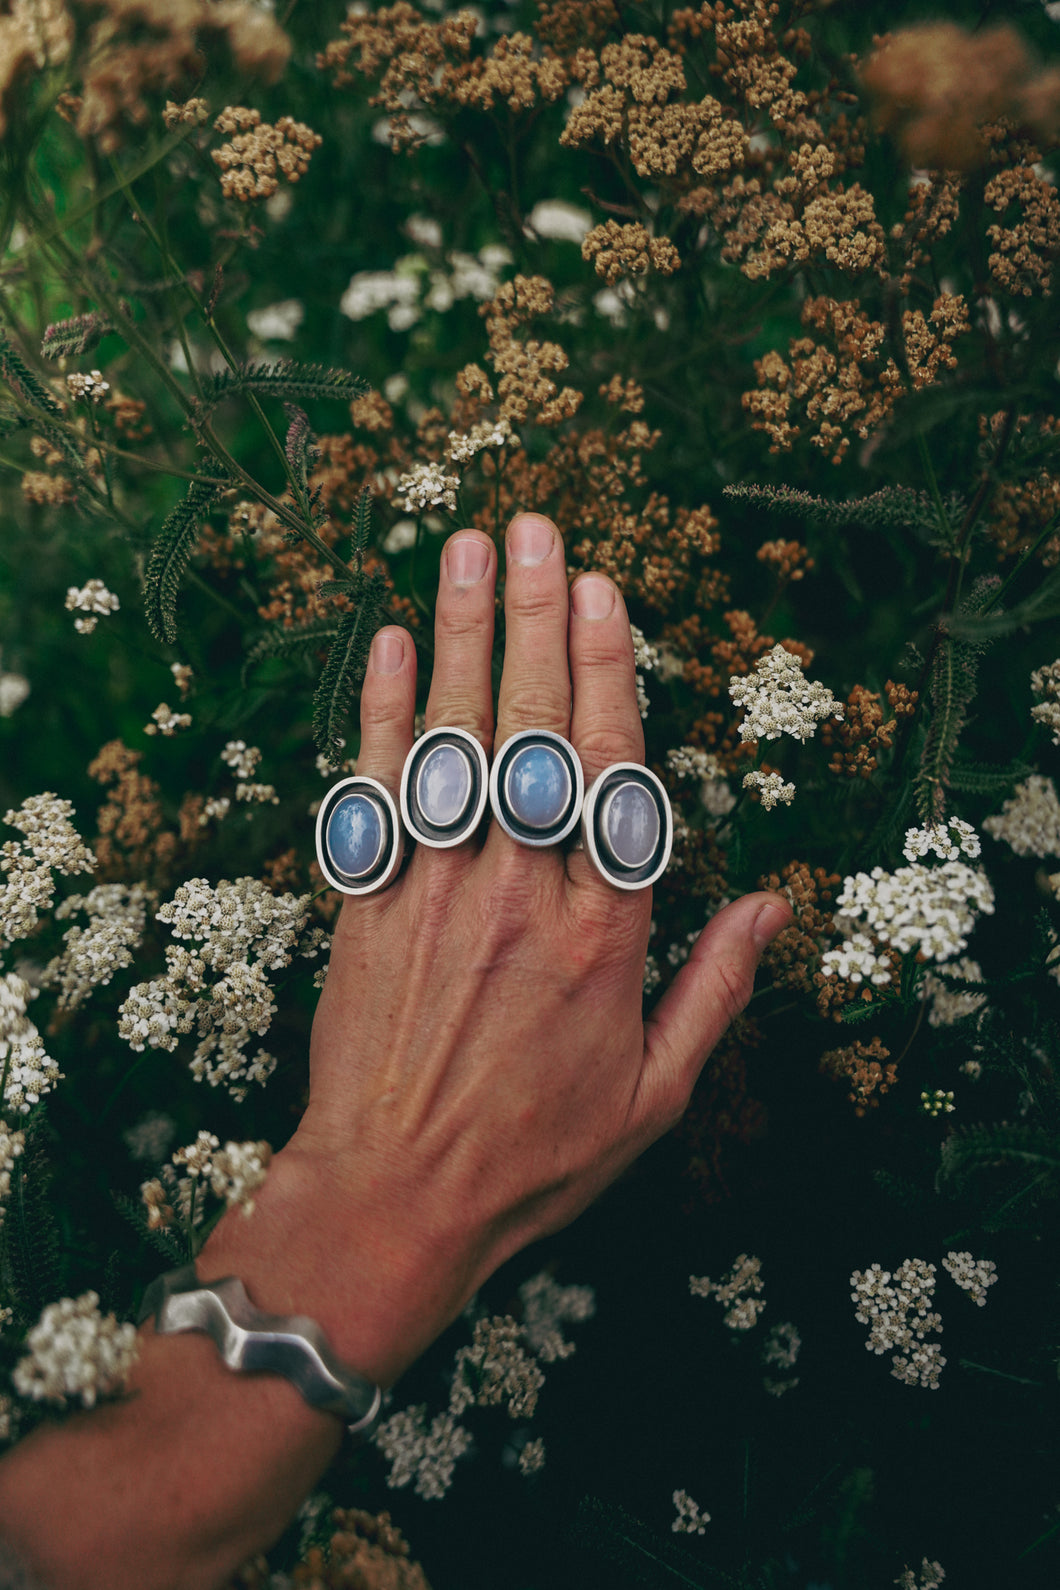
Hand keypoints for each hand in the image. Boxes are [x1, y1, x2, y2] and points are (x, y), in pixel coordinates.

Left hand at [202, 512, 790, 1384]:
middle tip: (535, 526)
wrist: (393, 1201)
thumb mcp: (656, 1097)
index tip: (604, 589)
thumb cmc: (533, 1156)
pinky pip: (373, 792)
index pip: (612, 773)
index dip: (607, 671)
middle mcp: (519, 895)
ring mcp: (434, 893)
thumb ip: (714, 993)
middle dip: (535, 619)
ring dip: (463, 636)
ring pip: (453, 742)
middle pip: (532, 731)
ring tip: (469, 545)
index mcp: (602, 936)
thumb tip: (772, 907)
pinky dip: (382, 713)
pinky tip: (394, 642)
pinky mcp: (366, 907)